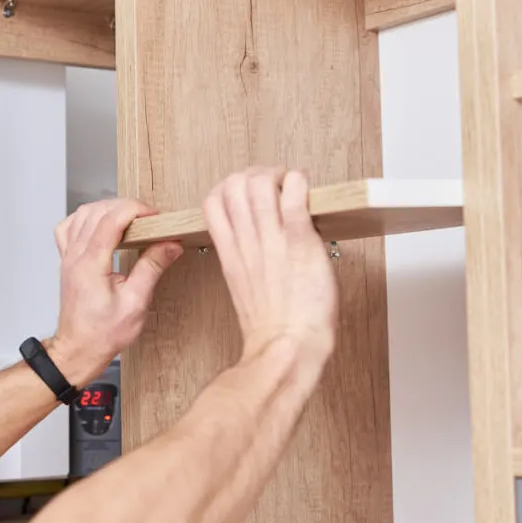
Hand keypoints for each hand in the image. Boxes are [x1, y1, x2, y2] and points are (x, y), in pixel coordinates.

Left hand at [49, 198, 183, 386]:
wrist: (78, 349)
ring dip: (106, 209)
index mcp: (91, 264)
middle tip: (147, 218)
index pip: (111, 219)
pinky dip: (86, 218)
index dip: (135, 210)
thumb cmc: (103, 333)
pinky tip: (100, 225)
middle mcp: (75, 256)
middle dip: (125, 207)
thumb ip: (152, 268)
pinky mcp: (67, 261)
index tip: (154, 216)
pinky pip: (69, 227)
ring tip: (129, 219)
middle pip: (97, 211)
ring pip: (82, 214)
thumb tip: (169, 245)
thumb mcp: (136, 303)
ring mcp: (68, 257)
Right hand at [203, 168, 337, 365]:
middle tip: (277, 186)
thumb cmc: (274, 325)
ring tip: (294, 189)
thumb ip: (245, 257)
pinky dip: (301, 184)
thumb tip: (259, 235)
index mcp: (231, 253)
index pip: (213, 201)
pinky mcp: (300, 241)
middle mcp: (247, 242)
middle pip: (234, 183)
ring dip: (280, 176)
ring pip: (260, 182)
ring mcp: (272, 240)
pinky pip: (295, 195)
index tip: (251, 195)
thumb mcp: (244, 286)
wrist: (289, 347)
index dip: (230, 187)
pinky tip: (308, 194)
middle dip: (257, 175)